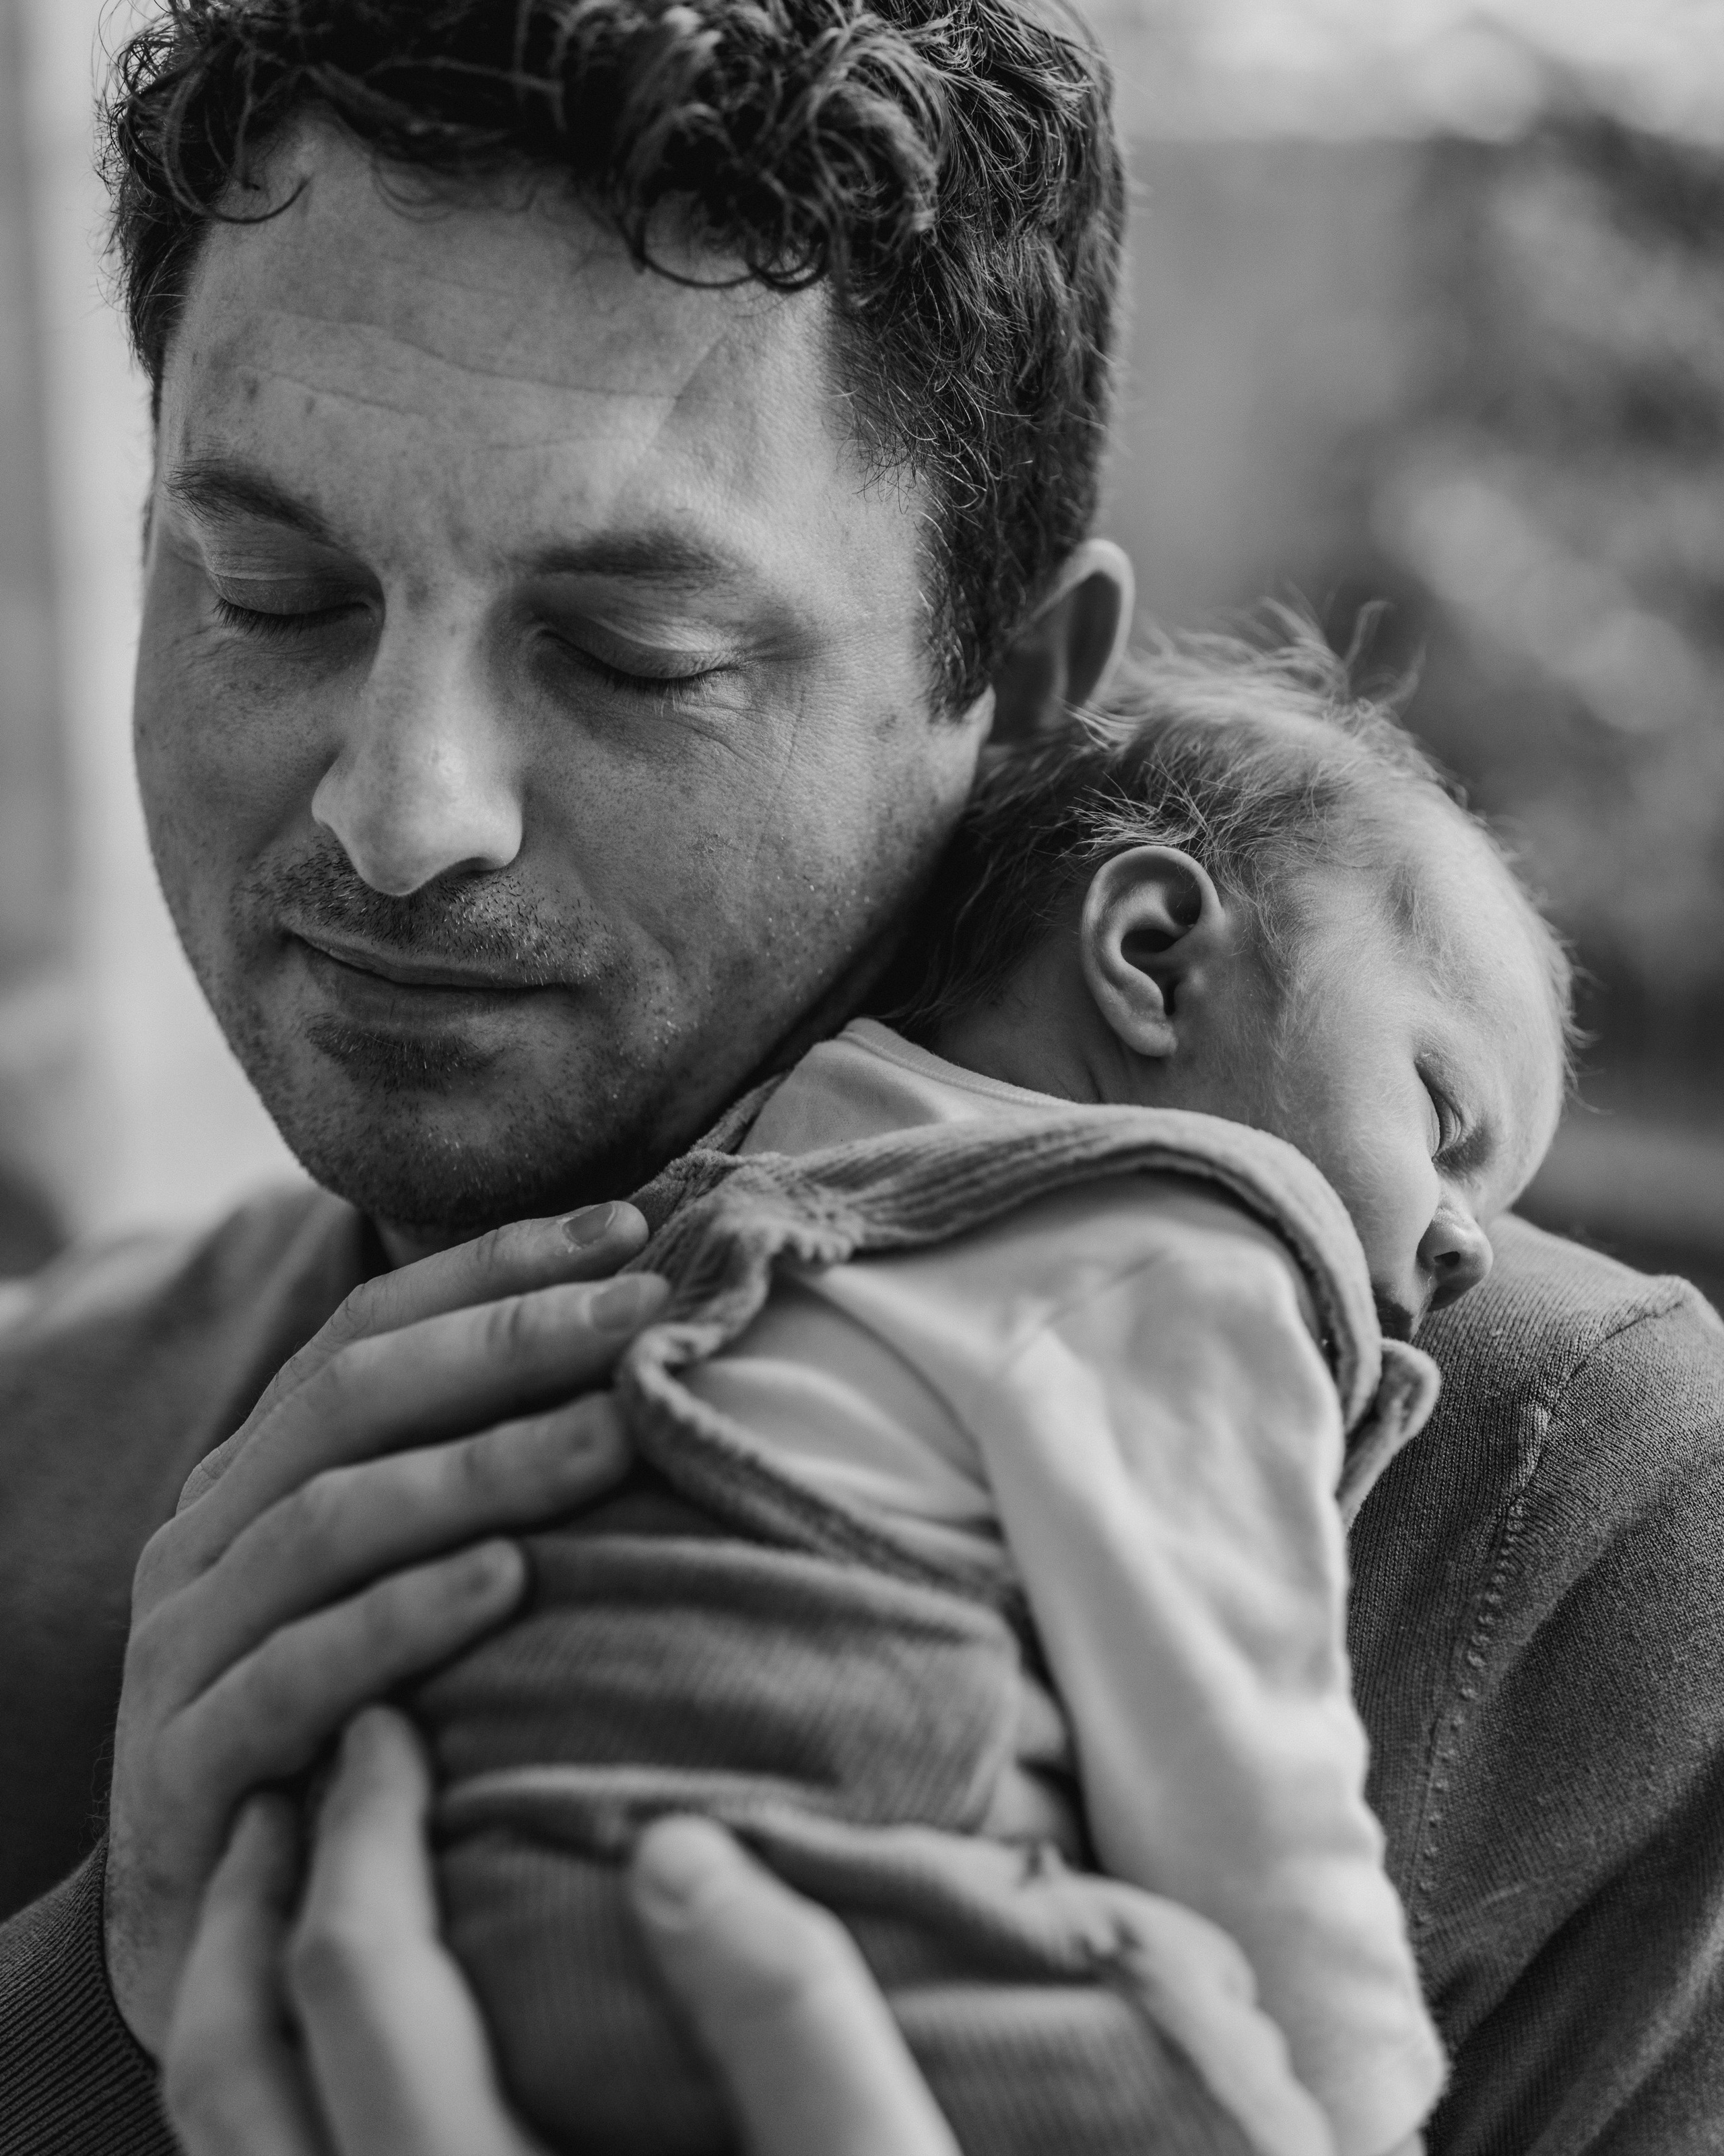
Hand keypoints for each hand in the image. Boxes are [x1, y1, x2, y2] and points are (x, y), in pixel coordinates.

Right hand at [106, 1201, 663, 2054]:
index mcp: (252, 1475)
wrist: (207, 1933)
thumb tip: (643, 1361)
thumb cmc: (347, 1732)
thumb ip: (467, 1481)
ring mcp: (179, 1652)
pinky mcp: (182, 1773)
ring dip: (481, 1467)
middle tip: (647, 1312)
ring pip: (329, 1522)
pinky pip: (292, 1678)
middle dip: (509, 1341)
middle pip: (352, 1400)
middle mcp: (203, 1540)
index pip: (371, 1329)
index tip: (635, 1228)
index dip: (498, 1269)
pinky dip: (400, 1621)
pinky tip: (505, 1583)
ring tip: (614, 1432)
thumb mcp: (391, 1585)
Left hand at [164, 1707, 959, 2155]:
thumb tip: (675, 1849)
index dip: (362, 1833)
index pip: (364, 1989)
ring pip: (227, 2155)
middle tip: (306, 1777)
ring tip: (294, 1881)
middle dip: (253, 1901)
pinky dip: (268, 2096)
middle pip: (231, 2077)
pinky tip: (346, 2037)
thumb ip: (794, 2027)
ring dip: (235, 1997)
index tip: (391, 1726)